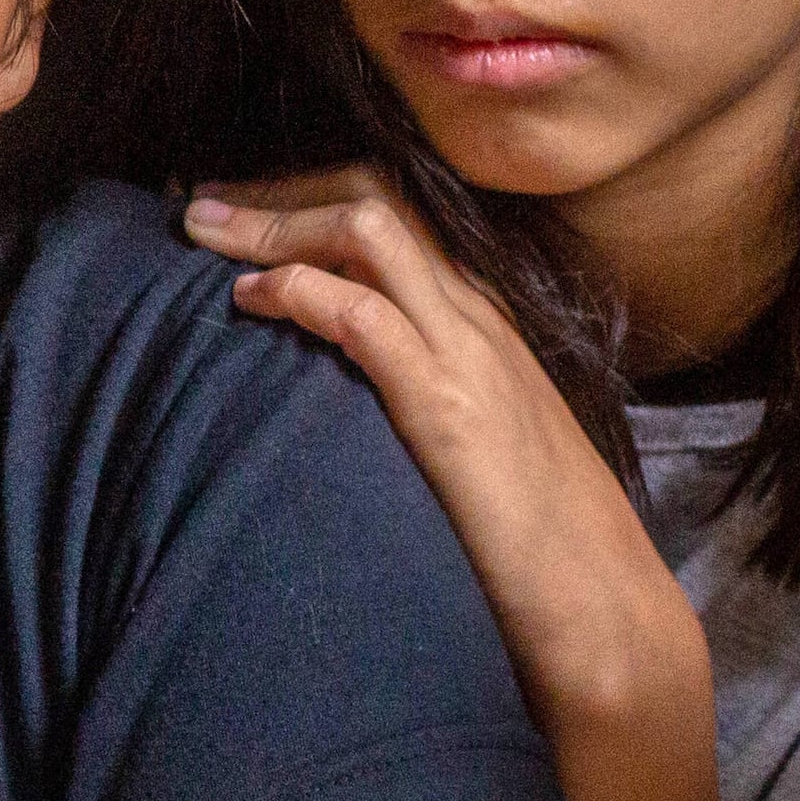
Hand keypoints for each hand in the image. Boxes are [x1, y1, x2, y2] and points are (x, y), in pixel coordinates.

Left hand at [184, 171, 699, 733]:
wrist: (602, 603)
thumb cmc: (530, 540)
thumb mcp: (473, 444)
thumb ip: (418, 399)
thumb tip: (340, 393)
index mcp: (483, 323)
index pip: (395, 221)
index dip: (309, 203)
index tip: (238, 215)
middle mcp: (479, 319)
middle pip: (374, 205)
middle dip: (278, 197)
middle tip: (197, 207)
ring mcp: (469, 354)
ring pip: (369, 234)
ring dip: (274, 226)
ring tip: (203, 237)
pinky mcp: (450, 404)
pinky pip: (365, 315)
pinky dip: (297, 292)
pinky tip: (249, 300)